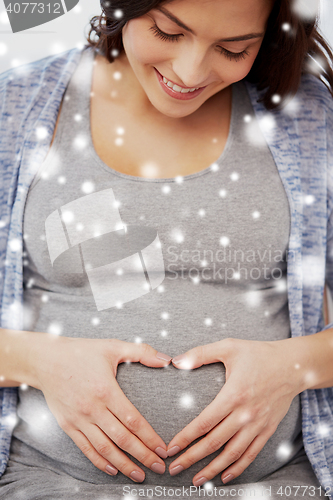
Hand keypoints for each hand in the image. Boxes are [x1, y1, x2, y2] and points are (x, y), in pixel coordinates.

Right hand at [33, 336, 170, 481]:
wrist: (45, 360)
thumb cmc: (81, 352)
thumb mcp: (112, 346)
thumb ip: (141, 352)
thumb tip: (166, 359)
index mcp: (106, 390)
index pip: (133, 420)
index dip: (149, 437)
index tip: (163, 449)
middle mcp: (93, 408)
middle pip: (122, 439)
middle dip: (143, 455)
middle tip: (159, 467)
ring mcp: (79, 419)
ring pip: (105, 448)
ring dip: (124, 464)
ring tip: (139, 474)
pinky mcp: (68, 425)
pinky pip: (86, 448)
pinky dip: (100, 461)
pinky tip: (113, 469)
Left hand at [166, 337, 304, 485]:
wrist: (293, 365)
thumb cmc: (258, 354)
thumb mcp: (228, 347)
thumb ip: (200, 354)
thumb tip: (175, 361)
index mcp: (233, 394)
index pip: (204, 422)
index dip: (186, 437)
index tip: (171, 448)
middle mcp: (246, 414)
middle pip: (214, 442)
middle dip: (192, 457)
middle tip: (174, 468)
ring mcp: (258, 424)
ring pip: (232, 453)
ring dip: (212, 468)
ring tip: (196, 479)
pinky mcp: (268, 429)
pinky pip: (251, 453)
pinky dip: (238, 467)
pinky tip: (224, 476)